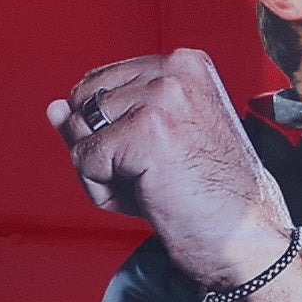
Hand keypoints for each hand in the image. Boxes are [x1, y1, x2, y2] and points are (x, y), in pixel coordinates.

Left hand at [46, 52, 301, 301]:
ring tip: (149, 187)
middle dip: (100, 149)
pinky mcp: (147, 130)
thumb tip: (54, 108)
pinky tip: (144, 198)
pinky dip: (102, 191)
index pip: (99, 83)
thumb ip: (99, 123)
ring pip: (81, 132)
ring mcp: (162, 97)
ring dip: (101, 172)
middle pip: (84, 103)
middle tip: (150, 177)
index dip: (108, 132)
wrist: (247, 238)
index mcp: (183, 63)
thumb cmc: (204, 197)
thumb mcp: (148, 147)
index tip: (155, 157)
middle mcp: (174, 69)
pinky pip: (86, 161)